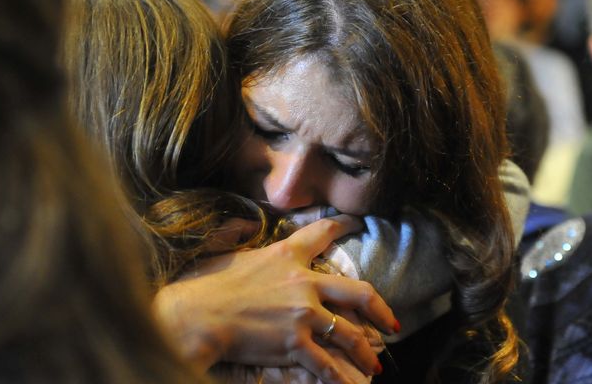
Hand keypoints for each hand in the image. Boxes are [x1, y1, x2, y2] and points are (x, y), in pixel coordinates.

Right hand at [153, 215, 395, 382]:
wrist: (200, 314)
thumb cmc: (211, 285)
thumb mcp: (237, 255)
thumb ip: (253, 245)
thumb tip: (248, 228)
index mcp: (288, 255)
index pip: (322, 234)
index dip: (343, 226)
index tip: (357, 224)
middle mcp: (304, 282)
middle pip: (358, 292)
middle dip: (381, 309)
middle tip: (391, 323)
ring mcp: (303, 314)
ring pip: (350, 333)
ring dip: (366, 352)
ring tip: (374, 364)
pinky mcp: (296, 342)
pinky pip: (327, 364)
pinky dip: (341, 378)